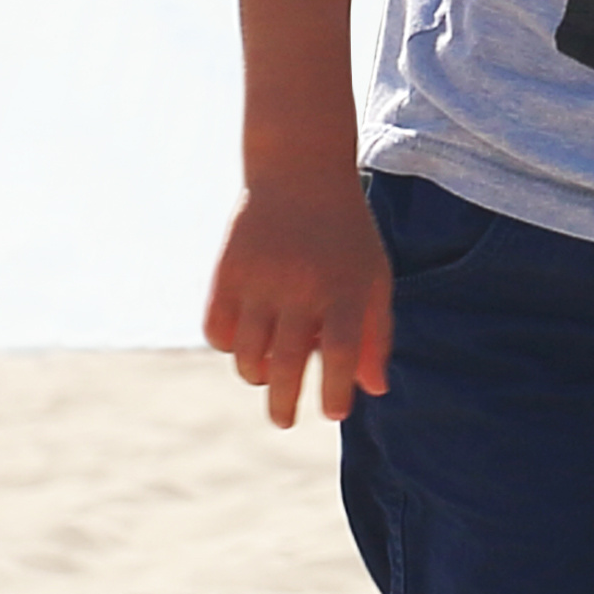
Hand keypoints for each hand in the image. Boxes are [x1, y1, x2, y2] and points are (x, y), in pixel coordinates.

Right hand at [203, 176, 395, 431]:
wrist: (300, 171)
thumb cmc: (346, 234)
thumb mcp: (375, 277)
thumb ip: (378, 334)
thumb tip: (372, 391)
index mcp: (345, 289)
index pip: (339, 355)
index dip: (335, 391)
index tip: (332, 413)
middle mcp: (301, 287)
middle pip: (286, 364)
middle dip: (284, 405)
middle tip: (284, 421)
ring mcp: (260, 279)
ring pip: (246, 353)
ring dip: (256, 374)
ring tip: (266, 375)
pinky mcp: (227, 271)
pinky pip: (215, 328)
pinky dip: (225, 345)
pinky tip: (242, 342)